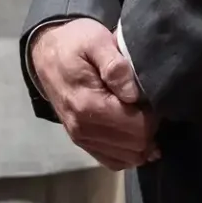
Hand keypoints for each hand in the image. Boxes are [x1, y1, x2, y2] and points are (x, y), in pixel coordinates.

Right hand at [31, 19, 158, 170]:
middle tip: (151, 105)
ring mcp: (81, 138)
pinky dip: (128, 151)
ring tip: (144, 115)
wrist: (47, 50)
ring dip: (142, 141)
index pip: (136, 129)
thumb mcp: (97, 41)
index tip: (154, 97)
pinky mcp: (82, 141)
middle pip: (134, 147)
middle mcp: (83, 129)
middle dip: (151, 129)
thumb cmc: (75, 42)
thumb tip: (134, 94)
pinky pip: (112, 160)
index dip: (154, 116)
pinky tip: (135, 132)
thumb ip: (115, 66)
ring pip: (126, 158)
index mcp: (88, 105)